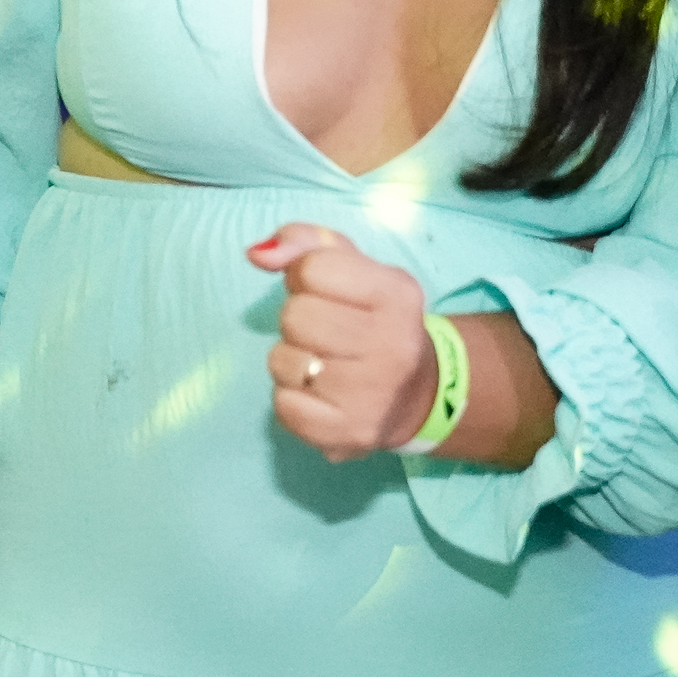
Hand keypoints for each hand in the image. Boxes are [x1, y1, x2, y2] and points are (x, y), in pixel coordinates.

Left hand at [249, 225, 432, 459]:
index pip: (312, 269)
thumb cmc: (374, 319)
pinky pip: (283, 405)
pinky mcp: (349, 433)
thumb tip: (257, 253)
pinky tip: (320, 395)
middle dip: (297, 321)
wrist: (420, 395)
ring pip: (281, 361)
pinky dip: (291, 398)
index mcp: (396, 294)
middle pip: (294, 316)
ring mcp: (373, 395)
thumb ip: (304, 243)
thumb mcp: (354, 267)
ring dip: (290, 361)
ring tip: (323, 365)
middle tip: (323, 333)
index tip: (326, 293)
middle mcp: (392, 344)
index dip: (305, 278)